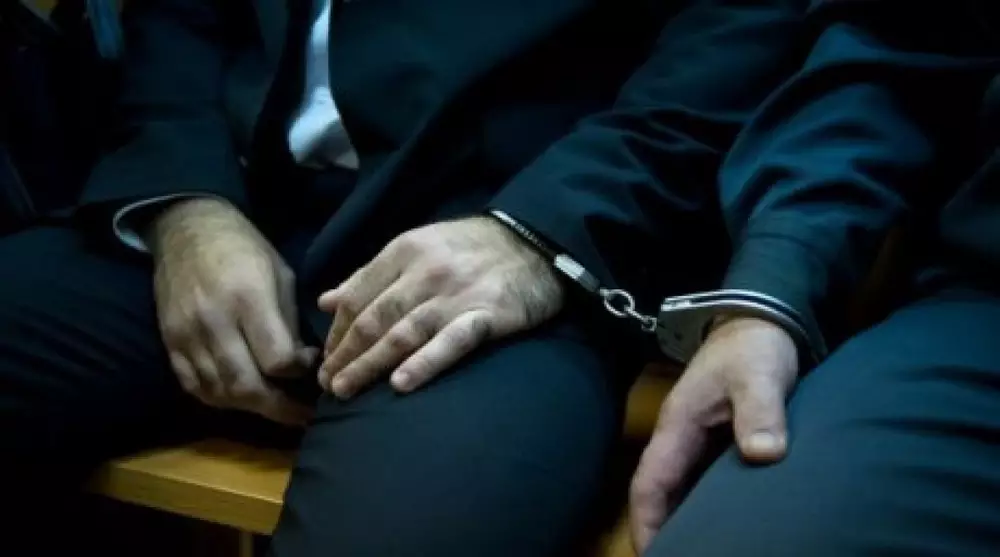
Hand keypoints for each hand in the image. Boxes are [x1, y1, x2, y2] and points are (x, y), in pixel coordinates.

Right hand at [149, 198, 317, 424]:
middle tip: (302, 414)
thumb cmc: (244, 248)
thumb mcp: (280, 273)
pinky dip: (221, 399)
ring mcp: (186, 335)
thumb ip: (289, 321)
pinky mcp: (170, 343)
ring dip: (252, 407)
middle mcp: (214, 321)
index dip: (300, 372)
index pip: (277, 359)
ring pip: (221, 393)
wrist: (186, 230)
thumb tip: (303, 364)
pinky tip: (242, 397)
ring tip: (275, 406)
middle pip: (247, 386)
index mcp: (248, 298)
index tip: (311, 365)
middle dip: (280, 408)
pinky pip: (195, 388)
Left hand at [317, 216, 562, 398]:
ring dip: (369, 364)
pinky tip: (401, 385)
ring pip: (403, 333)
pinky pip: (450, 342)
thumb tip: (325, 301)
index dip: (336, 332)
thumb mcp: (418, 246)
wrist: (536, 242)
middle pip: (373, 319)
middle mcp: (425, 272)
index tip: (325, 359)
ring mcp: (456, 295)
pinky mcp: (486, 315)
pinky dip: (424, 363)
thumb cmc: (471, 248)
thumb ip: (371, 274)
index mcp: (404, 250)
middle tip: (327, 385)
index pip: (357, 296)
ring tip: (346, 390)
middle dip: (345, 354)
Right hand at [629, 316, 798, 553]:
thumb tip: (763, 454)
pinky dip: (706, 504)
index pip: (650, 483)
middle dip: (662, 530)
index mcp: (678, 424)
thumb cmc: (754, 348)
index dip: (647, 522)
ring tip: (700, 549)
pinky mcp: (717, 438)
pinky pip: (703, 480)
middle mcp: (681, 436)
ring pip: (681, 488)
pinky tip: (726, 523)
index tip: (653, 556)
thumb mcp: (759, 376)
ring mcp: (698, 438)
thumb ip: (761, 412)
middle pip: (660, 492)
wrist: (762, 321)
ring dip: (684, 519)